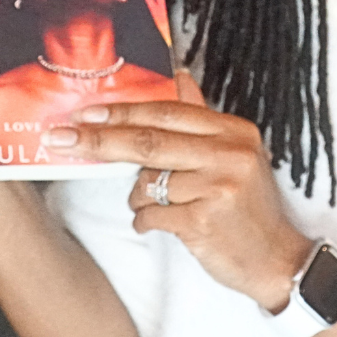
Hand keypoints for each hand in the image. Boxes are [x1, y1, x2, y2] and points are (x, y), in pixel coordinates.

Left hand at [45, 85, 312, 311]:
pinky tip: (159, 224)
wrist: (276, 260)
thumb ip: (202, 118)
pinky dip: (146, 221)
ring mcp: (218, 187)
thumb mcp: (234, 154)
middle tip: (61, 138)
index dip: (123, 112)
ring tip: (158, 207)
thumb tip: (180, 76)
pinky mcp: (204, 221)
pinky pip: (151, 215)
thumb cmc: (247, 207)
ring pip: (147, 183)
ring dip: (139, 197)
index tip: (85, 112)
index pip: (168, 113)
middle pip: (149, 142)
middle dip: (99, 140)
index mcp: (234, 131)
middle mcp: (229, 154)